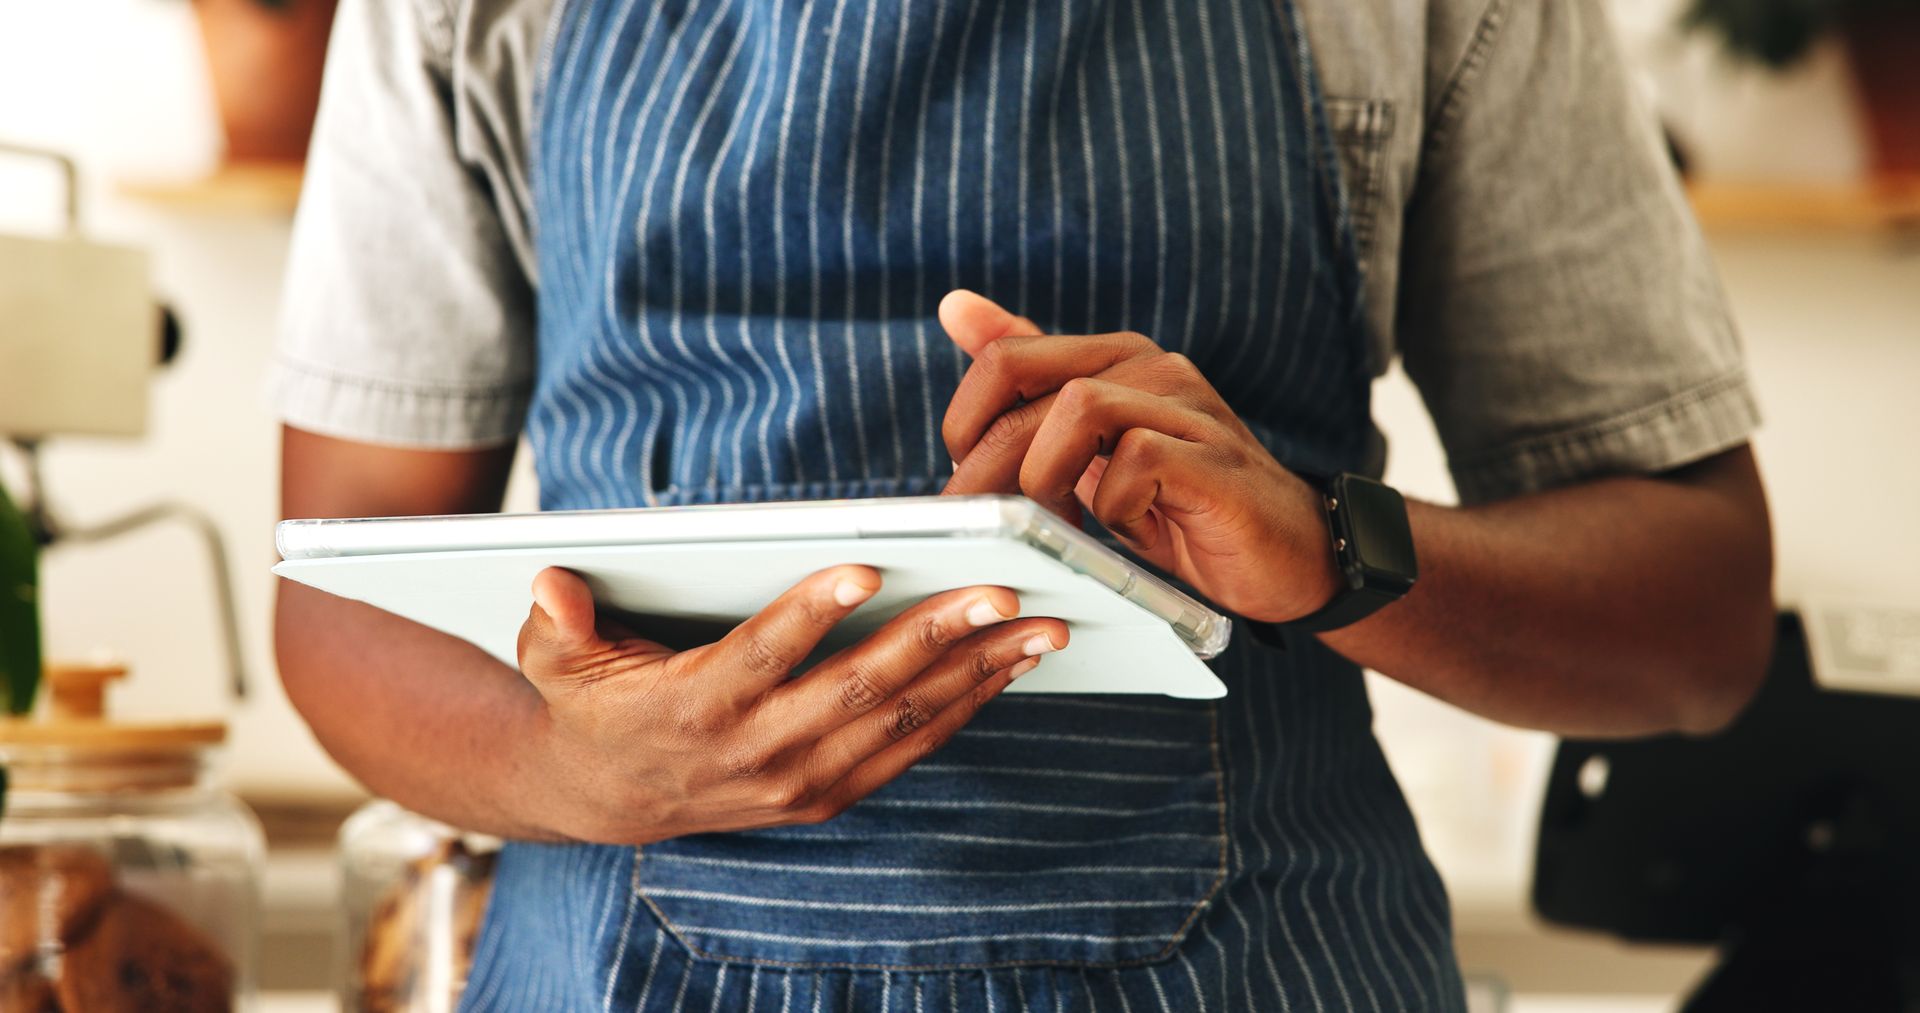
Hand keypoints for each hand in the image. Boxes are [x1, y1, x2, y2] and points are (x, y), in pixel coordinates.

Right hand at [515, 564, 1065, 844]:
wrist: (604, 800)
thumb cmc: (591, 704)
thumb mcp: (556, 660)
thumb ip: (558, 617)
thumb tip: (554, 579)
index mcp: (691, 708)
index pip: (761, 655)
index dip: (813, 613)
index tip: (865, 568)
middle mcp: (753, 752)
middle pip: (854, 690)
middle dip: (934, 637)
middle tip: (999, 589)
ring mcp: (798, 781)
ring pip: (899, 721)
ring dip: (975, 672)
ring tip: (1037, 626)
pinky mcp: (828, 794)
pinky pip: (910, 748)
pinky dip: (966, 706)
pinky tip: (1010, 664)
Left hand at [938, 290, 1340, 622]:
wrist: (1291, 559)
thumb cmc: (1181, 508)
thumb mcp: (1090, 452)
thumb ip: (1031, 386)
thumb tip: (954, 306)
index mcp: (1114, 358)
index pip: (1005, 357)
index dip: (965, 424)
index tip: (969, 487)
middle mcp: (1150, 366)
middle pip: (1028, 384)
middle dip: (985, 467)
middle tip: (984, 530)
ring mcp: (1188, 407)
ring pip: (1079, 407)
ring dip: (1044, 479)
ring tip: (1057, 528)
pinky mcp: (1214, 459)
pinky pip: (1136, 461)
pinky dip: (1112, 507)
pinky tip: (1129, 531)